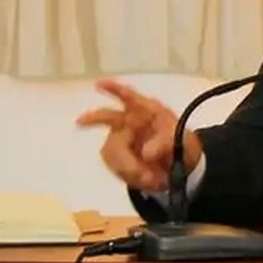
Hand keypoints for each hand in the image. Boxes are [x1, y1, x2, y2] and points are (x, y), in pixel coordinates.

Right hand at [75, 78, 202, 192]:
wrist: (177, 165)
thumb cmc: (178, 141)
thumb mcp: (181, 139)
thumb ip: (165, 142)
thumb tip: (146, 153)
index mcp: (146, 110)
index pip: (130, 97)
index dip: (114, 89)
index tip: (100, 83)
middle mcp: (129, 122)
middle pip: (107, 117)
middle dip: (93, 118)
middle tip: (80, 121)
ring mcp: (120, 140)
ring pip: (112, 151)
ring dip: (129, 166)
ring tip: (151, 176)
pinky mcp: (117, 158)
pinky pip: (116, 167)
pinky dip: (130, 175)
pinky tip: (146, 178)